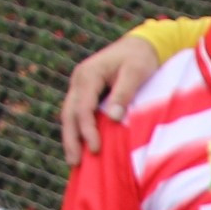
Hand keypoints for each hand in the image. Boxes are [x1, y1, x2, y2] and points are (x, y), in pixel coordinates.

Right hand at [58, 33, 163, 162]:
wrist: (141, 45)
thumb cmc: (141, 58)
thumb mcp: (136, 72)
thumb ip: (124, 93)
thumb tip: (113, 118)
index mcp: (88, 75)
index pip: (83, 108)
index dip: (88, 130)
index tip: (96, 149)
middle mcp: (79, 81)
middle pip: (69, 114)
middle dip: (71, 139)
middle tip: (75, 163)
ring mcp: (80, 87)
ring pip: (70, 115)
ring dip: (71, 137)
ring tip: (74, 162)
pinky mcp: (87, 93)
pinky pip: (78, 114)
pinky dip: (78, 130)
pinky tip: (82, 147)